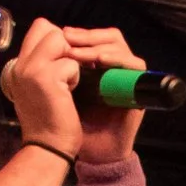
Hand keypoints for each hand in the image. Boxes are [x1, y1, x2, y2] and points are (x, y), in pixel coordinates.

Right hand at [2, 17, 82, 160]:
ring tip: (67, 85)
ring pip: (60, 40)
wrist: (48, 148)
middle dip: (66, 46)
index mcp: (18, 66)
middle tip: (68, 72)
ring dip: (71, 61)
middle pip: (49, 28)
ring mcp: (30, 69)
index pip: (39, 27)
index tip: (64, 62)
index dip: (57, 39)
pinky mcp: (45, 78)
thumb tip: (64, 44)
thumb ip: (45, 65)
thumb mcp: (40, 88)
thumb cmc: (49, 122)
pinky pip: (71, 63)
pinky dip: (76, 78)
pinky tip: (69, 96)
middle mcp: (20, 64)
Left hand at [62, 25, 146, 163]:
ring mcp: (126, 80)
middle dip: (88, 35)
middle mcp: (113, 71)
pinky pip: (136, 66)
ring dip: (99, 45)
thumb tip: (48, 40)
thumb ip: (54, 67)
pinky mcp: (137, 92)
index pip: (94, 37)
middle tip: (68, 38)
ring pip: (121, 47)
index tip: (60, 34)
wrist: (87, 152)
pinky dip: (119, 59)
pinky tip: (100, 61)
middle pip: (110, 37)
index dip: (80, 33)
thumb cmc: (68, 123)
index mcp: (95, 67)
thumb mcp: (55, 90)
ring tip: (79, 53)